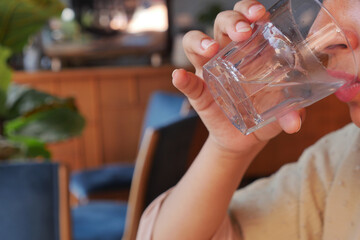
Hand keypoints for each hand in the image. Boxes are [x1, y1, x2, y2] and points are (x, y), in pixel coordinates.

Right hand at [173, 0, 304, 154]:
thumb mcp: (282, 110)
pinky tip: (180, 76)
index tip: (259, 14)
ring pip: (195, 43)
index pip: (246, 19)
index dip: (249, 10)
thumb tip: (295, 122)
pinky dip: (181, 78)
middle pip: (221, 24)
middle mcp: (226, 54)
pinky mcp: (198, 93)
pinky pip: (187, 82)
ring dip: (200, 41)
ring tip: (210, 49)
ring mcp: (208, 72)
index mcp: (250, 50)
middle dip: (231, 22)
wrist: (245, 139)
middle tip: (243, 33)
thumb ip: (292, 112)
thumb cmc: (265, 114)